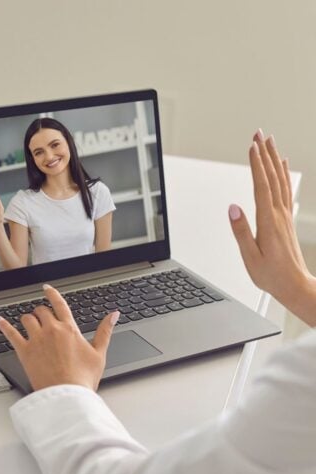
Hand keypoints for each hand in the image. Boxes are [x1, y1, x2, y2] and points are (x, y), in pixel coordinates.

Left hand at [0, 284, 119, 391]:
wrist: (66, 395)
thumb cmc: (83, 378)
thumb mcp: (99, 353)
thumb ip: (105, 330)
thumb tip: (113, 314)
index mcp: (69, 329)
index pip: (59, 304)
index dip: (52, 294)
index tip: (47, 288)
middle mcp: (51, 330)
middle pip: (41, 311)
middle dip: (42, 312)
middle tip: (44, 317)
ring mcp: (36, 340)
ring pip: (27, 319)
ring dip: (29, 319)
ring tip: (30, 323)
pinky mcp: (24, 352)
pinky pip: (11, 334)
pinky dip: (4, 326)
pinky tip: (0, 321)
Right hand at [229, 129, 315, 325]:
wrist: (294, 285)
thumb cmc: (271, 274)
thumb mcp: (250, 257)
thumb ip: (241, 231)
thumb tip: (233, 207)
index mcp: (268, 222)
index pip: (261, 186)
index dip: (256, 165)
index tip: (252, 146)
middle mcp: (279, 214)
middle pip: (272, 177)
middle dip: (265, 153)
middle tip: (259, 134)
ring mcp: (285, 215)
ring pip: (281, 180)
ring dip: (275, 159)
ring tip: (270, 142)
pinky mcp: (287, 219)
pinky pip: (286, 190)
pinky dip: (283, 174)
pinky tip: (282, 166)